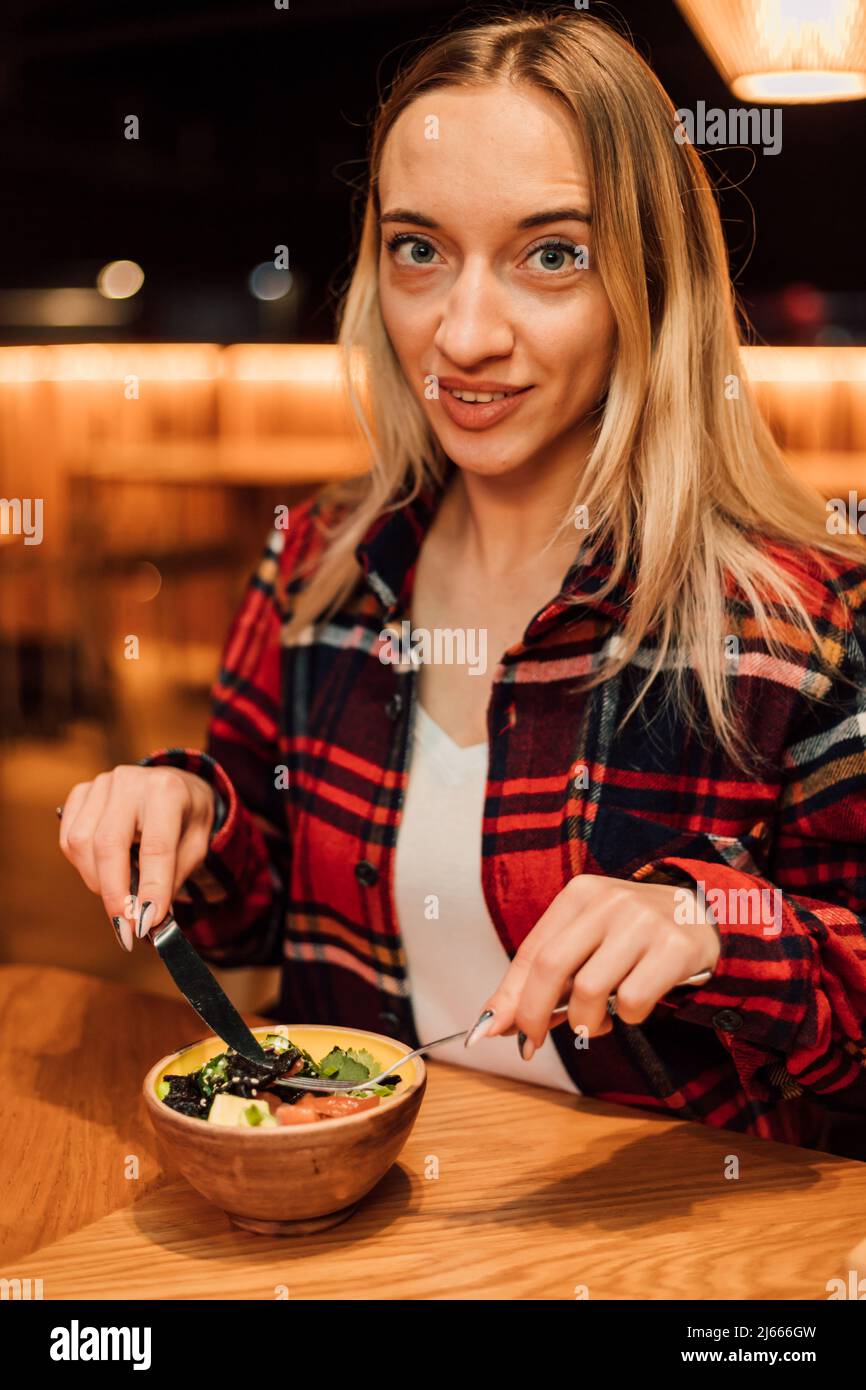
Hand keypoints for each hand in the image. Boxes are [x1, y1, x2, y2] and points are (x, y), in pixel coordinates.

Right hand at [58, 765, 217, 950]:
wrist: (176, 785)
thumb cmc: (187, 819)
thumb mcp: (196, 846)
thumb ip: (172, 878)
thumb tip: (148, 918)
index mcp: (167, 791)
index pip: (156, 846)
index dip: (150, 888)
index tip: (146, 923)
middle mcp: (130, 782)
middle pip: (108, 845)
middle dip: (113, 893)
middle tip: (124, 928)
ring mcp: (101, 785)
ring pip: (81, 844)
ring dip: (97, 881)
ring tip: (119, 896)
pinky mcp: (81, 793)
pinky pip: (69, 838)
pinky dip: (82, 866)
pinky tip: (103, 873)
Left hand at [476, 874, 720, 1057]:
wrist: (707, 917)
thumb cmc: (635, 935)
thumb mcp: (590, 940)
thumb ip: (547, 975)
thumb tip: (496, 1021)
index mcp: (580, 894)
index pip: (533, 951)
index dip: (509, 996)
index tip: (492, 1030)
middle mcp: (609, 902)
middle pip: (552, 967)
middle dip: (534, 1014)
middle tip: (532, 1042)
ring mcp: (643, 922)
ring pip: (590, 991)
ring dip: (587, 1023)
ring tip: (600, 1021)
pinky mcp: (674, 948)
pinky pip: (632, 1002)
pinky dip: (626, 1018)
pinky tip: (634, 1007)